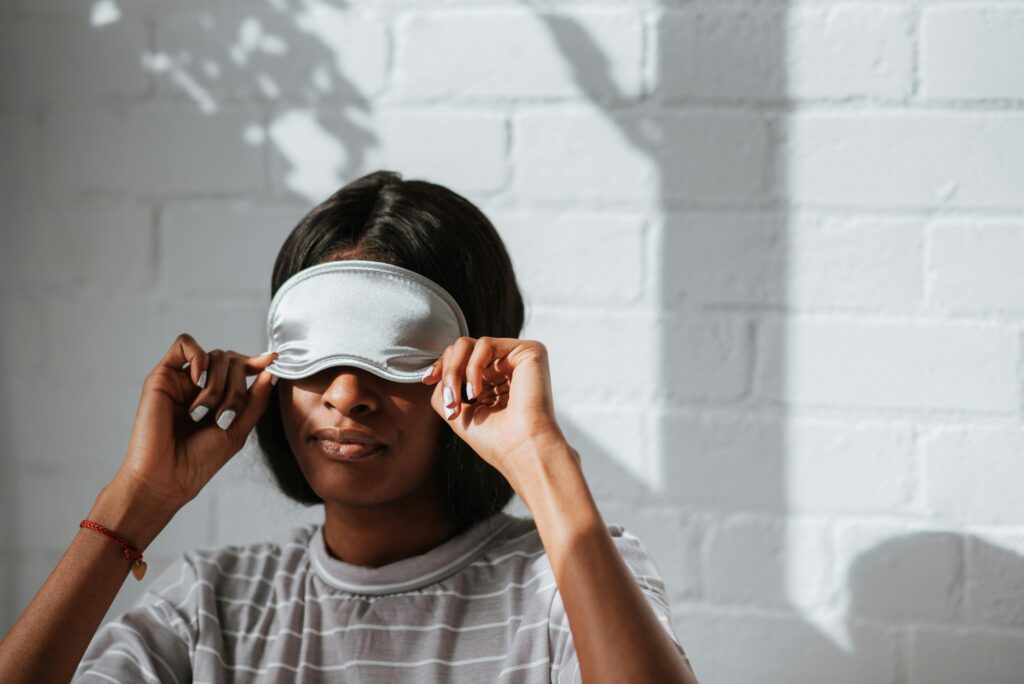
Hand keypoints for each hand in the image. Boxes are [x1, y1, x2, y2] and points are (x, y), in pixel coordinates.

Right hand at [110, 333, 278, 513]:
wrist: (168, 476)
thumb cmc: (200, 460)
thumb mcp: (239, 429)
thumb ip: (256, 399)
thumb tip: (271, 370)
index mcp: (218, 398)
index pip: (239, 369)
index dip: (256, 362)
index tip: (272, 360)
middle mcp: (199, 386)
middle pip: (231, 361)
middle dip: (236, 388)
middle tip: (223, 417)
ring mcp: (181, 380)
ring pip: (214, 355)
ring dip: (219, 384)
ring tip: (203, 413)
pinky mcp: (162, 376)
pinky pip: (184, 344)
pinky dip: (199, 357)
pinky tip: (199, 380)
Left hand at [421, 336, 574, 485]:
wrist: (521, 450)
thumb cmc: (495, 440)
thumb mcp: (458, 411)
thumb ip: (445, 386)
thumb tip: (438, 371)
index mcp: (495, 380)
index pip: (462, 359)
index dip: (442, 366)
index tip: (428, 380)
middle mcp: (507, 367)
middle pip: (462, 348)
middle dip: (447, 373)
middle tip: (451, 402)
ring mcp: (518, 358)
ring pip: (469, 344)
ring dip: (455, 372)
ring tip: (459, 399)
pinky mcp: (529, 351)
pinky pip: (485, 344)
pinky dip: (473, 367)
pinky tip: (476, 391)